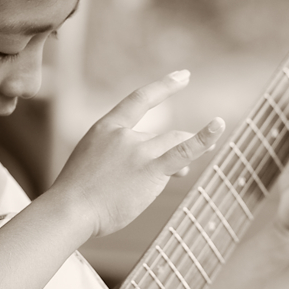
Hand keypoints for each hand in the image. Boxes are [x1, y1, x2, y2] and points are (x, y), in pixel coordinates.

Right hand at [52, 71, 224, 238]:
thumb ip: (130, 162)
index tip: (183, 77)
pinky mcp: (150, 168)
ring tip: (192, 163)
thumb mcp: (97, 167)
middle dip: (170, 155)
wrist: (70, 211)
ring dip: (188, 154)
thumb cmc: (81, 197)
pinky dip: (203, 138)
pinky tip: (218, 127)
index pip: (139, 100)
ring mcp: (137, 149)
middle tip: (177, 173)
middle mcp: (123, 134)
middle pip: (161, 136)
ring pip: (175, 143)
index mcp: (105, 128)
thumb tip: (178, 169)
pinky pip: (182, 151)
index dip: (164, 87)